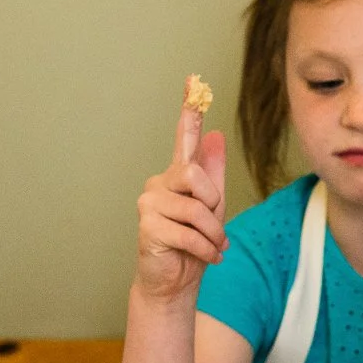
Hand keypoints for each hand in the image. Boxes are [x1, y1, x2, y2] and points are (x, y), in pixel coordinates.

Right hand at [133, 100, 228, 304]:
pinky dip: (205, 249)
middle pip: (194, 175)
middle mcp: (158, 184)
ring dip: (214, 234)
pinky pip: (188, 233)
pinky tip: (208, 257)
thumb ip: (213, 173)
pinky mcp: (147, 228)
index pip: (184, 138)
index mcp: (177, 176)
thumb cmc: (194, 242)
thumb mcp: (213, 207)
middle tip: (215, 228)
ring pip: (195, 209)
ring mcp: (148, 205)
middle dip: (213, 204)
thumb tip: (215, 134)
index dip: (189, 110)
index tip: (193, 80)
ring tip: (214, 247)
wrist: (176, 282)